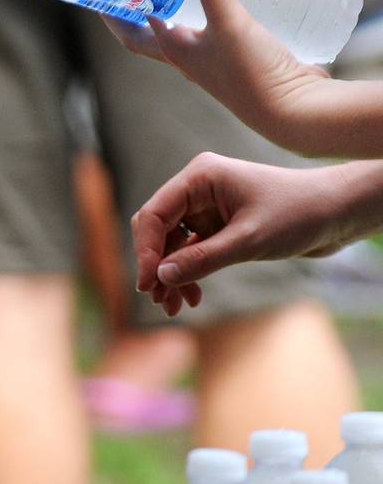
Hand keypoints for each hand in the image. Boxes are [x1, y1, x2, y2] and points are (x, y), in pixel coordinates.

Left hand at [103, 0, 330, 153]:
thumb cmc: (252, 74)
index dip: (113, 11)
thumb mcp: (228, 22)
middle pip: (153, 28)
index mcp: (174, 52)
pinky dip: (216, 8)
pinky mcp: (242, 53)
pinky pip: (220, 25)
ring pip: (187, 25)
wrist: (293, 109)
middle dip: (143, 6)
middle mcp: (188, 57)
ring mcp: (214, 57)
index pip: (130, 31)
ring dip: (178, 5)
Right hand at [130, 153, 378, 315]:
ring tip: (174, 307)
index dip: (145, 251)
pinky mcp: (216, 222)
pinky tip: (192, 296)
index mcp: (200, 176)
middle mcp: (197, 187)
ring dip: (170, 275)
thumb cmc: (299, 213)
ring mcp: (205, 205)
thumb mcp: (249, 240)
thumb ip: (203, 258)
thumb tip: (161, 277)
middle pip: (156, 229)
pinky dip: (188, 272)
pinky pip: (189, 250)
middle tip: (159, 300)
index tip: (147, 285)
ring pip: (170, 244)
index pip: (154, 214)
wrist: (338, 213)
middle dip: (156, 266)